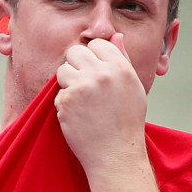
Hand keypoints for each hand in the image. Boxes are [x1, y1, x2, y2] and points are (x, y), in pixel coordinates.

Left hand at [55, 33, 148, 179]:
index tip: (97, 73)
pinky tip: (79, 116)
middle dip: (77, 66)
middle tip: (85, 85)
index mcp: (120, 67)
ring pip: (63, 70)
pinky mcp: (66, 102)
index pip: (98, 44)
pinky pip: (59, 92)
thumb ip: (123, 59)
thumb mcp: (133, 87)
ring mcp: (82, 87)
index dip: (95, 58)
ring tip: (82, 101)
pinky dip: (65, 103)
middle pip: (75, 51)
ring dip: (68, 83)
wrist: (115, 155)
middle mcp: (101, 74)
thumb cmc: (127, 122)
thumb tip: (116, 36)